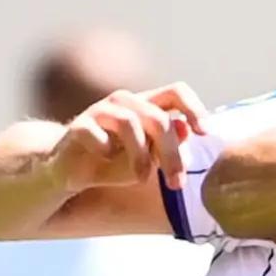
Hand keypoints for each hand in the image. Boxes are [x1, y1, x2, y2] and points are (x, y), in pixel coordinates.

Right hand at [46, 84, 208, 194]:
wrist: (71, 171)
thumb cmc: (115, 164)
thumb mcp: (148, 159)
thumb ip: (168, 146)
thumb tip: (186, 129)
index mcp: (147, 107)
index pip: (176, 92)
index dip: (194, 108)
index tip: (204, 134)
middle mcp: (126, 103)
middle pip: (158, 117)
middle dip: (171, 153)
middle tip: (175, 184)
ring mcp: (100, 111)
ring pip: (129, 122)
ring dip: (140, 156)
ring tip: (141, 178)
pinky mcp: (78, 126)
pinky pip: (96, 134)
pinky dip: (105, 151)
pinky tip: (105, 159)